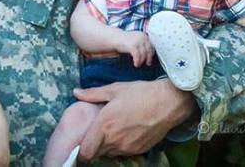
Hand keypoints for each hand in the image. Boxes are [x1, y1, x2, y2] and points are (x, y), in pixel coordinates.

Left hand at [73, 79, 195, 159]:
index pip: (86, 151)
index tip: (81, 140)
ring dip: (107, 146)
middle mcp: (114, 140)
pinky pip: (123, 152)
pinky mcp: (139, 150)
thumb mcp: (114, 89)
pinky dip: (120, 146)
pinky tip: (125, 132)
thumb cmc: (140, 93)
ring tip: (112, 130)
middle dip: (93, 145)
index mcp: (104, 125)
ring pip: (110, 153)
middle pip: (96, 153)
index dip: (81, 148)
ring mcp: (128, 147)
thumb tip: (76, 93)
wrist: (168, 102)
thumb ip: (93, 94)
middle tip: (96, 132)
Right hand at [114, 31, 154, 66]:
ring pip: (143, 54)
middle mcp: (142, 37)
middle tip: (147, 63)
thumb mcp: (136, 40)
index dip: (151, 54)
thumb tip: (149, 55)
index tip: (149, 59)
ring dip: (141, 61)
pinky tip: (135, 64)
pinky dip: (137, 61)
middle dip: (148, 58)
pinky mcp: (132, 45)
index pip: (151, 46)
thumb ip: (143, 44)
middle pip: (149, 50)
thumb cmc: (125, 41)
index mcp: (144, 35)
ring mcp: (137, 41)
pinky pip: (137, 56)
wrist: (114, 37)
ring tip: (138, 64)